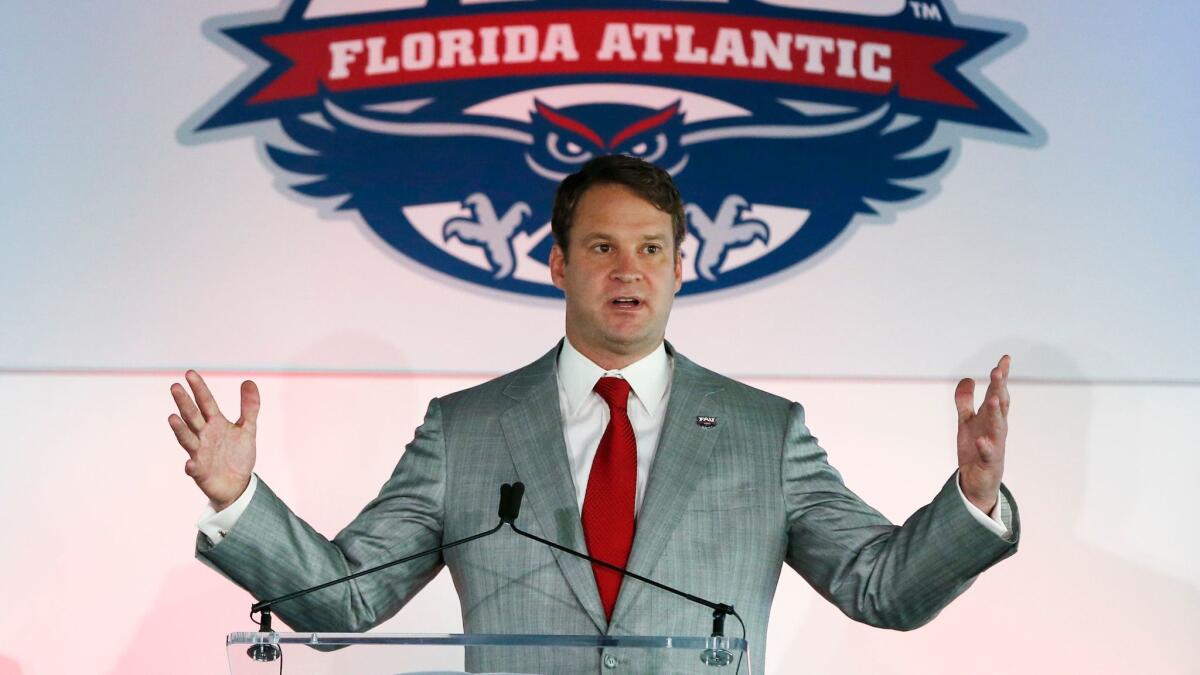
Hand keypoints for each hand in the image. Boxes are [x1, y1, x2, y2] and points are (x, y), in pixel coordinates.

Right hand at [168, 370, 258, 510]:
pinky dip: (191, 466)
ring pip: (187, 439)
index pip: (206, 402)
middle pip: (192, 416)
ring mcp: (200, 453)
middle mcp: (204, 435)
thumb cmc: (238, 455)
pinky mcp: (200, 472)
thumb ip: (249, 406)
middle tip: (174, 386)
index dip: (199, 388)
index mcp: (215, 423)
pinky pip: (193, 469)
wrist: (238, 484)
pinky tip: (190, 464)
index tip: (189, 372)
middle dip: (184, 402)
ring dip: (180, 430)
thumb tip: (248, 380)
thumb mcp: (247, 428)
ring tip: (172, 418)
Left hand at [954, 355, 1010, 512]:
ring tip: (993, 397)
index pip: (998, 393)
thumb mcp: (966, 422)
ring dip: (995, 412)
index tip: (1005, 358)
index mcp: (992, 418)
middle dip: (999, 388)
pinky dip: (985, 446)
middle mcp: (997, 429)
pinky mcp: (989, 462)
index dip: (1002, 376)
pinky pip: (988, 454)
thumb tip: (967, 378)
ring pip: (997, 427)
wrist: (977, 482)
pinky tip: (981, 439)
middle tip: (998, 370)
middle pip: (1000, 405)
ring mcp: (995, 445)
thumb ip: (965, 401)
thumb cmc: (976, 450)